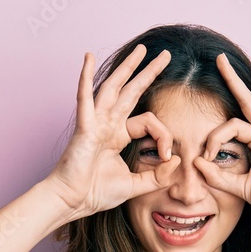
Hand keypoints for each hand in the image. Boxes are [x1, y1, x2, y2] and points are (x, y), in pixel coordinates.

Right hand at [46, 44, 181, 217]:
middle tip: (165, 55)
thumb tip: (177, 160)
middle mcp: (108, 124)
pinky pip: (85, 98)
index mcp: (118, 136)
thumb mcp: (136, 185)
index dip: (164, 136)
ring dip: (128, 67)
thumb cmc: (96, 193)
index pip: (150, 123)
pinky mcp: (84, 127)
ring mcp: (96, 123)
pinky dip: (85, 77)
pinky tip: (88, 57)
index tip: (166, 156)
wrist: (73, 201)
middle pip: (132, 91)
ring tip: (142, 50)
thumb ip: (158, 176)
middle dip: (149, 72)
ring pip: (114, 88)